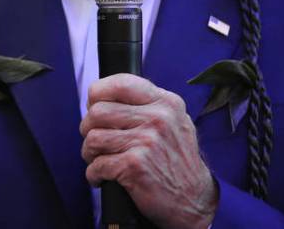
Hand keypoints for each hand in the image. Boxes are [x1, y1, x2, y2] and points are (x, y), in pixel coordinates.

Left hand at [80, 73, 217, 228]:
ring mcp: (147, 141)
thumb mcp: (174, 121)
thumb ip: (147, 104)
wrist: (195, 200)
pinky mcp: (135, 166)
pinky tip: (101, 177)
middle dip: (88, 127)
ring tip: (98, 159)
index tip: (94, 106)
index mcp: (166, 102)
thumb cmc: (177, 160)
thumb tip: (103, 96)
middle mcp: (158, 118)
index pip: (120, 83)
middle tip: (95, 139)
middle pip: (98, 111)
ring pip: (93, 137)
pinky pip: (97, 164)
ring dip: (89, 152)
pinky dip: (93, 174)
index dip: (98, 94)